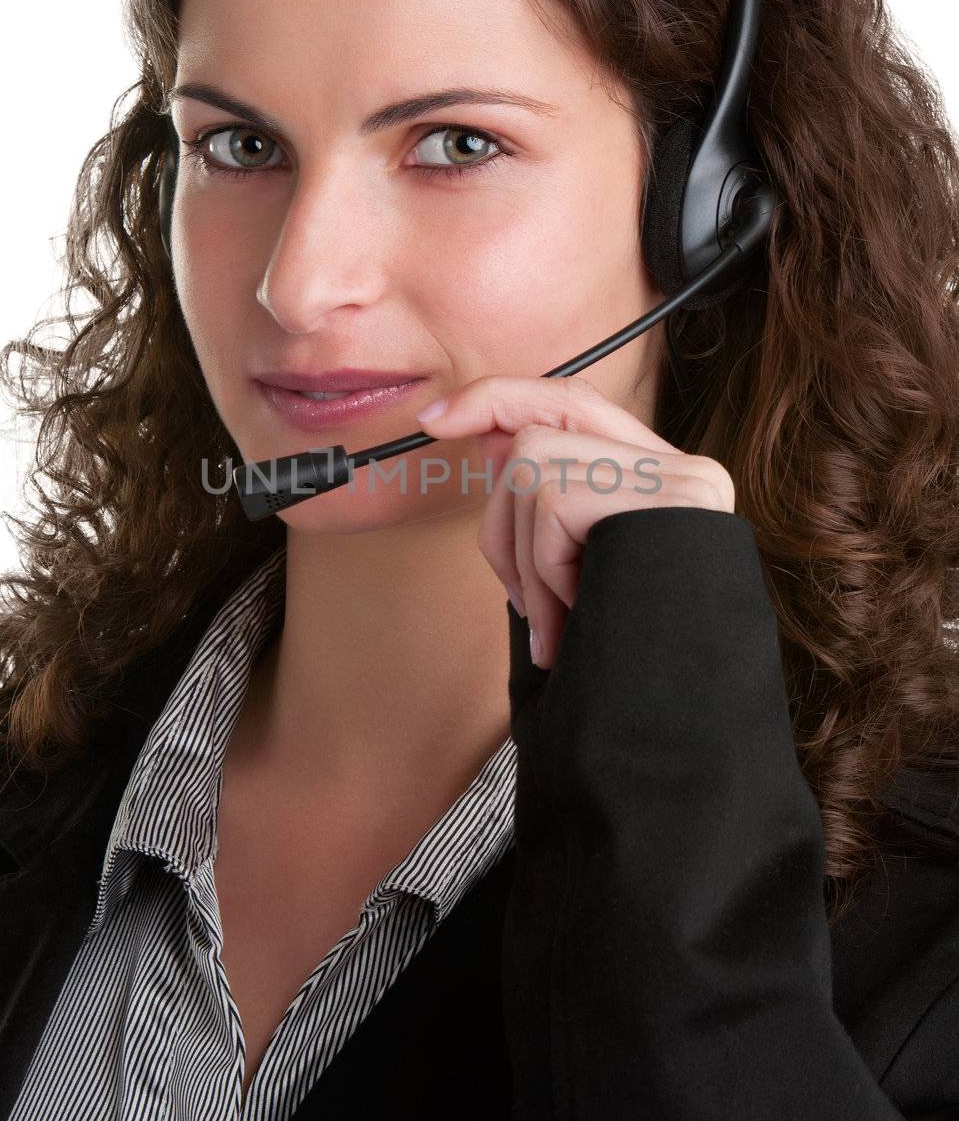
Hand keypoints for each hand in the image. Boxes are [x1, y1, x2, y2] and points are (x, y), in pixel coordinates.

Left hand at [416, 374, 734, 668]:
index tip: (435, 417)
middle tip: (524, 603)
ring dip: (524, 559)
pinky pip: (552, 505)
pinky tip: (576, 616)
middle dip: (501, 519)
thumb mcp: (575, 576)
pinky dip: (543, 568)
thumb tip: (487, 439)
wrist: (686, 721)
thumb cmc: (625, 659)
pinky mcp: (671, 497)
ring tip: (560, 622)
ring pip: (532, 467)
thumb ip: (545, 505)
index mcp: (664, 480)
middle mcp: (684, 468)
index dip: (496, 398)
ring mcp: (682, 479)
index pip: (570, 403)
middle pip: (537, 434)